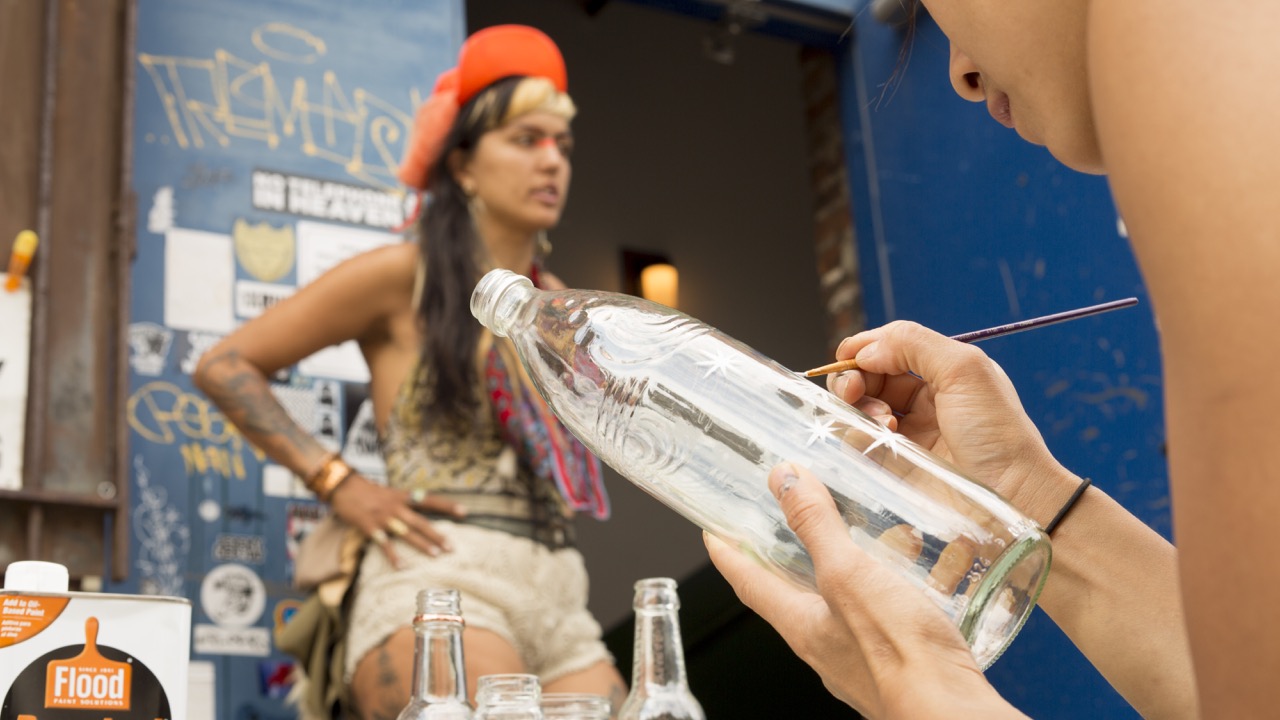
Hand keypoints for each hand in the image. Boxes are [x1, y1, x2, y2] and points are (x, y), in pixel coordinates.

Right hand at [329, 475, 466, 566]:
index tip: (465, 512)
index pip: (430, 500)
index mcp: (403, 496)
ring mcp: (383, 518)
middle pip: (421, 522)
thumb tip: (421, 507)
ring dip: (421, 545)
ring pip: (407, 533)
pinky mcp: (370, 527)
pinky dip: (393, 556)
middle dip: (437, 535)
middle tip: (452, 547)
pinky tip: (402, 567)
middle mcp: (396, 506)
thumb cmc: (368, 490)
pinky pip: (384, 544)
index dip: (447, 506)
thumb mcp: (390, 492)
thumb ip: (405, 501)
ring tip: (436, 555)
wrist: (343, 486)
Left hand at [706, 463, 1024, 719]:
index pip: (748, 582)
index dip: (728, 554)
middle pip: (789, 594)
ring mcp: (860, 655)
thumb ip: (817, 526)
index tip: (713, 532)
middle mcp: (824, 644)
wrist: (951, 711)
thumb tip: (783, 480)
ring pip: (838, 603)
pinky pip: (880, 614)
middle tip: (778, 527)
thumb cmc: (898, 655)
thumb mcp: (848, 574)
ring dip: (839, 568)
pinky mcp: (898, 659)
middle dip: (782, 558)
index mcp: (800, 624)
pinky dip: (884, 586)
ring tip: (851, 536)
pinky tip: (907, 574)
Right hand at [828, 321, 1065, 514]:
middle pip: (867, 376)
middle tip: (853, 388)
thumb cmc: (998, 433)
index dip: (864, 349)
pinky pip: (859, 442)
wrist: (1012, 496)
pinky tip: (883, 438)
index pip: (888, 348)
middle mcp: (921, 399)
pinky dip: (858, 434)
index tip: (847, 357)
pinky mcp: (895, 464)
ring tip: (882, 421)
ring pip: (858, 407)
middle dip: (853, 377)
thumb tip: (865, 350)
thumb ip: (913, 343)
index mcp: (941, 371)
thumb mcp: (966, 369)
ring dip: (859, 406)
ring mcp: (907, 432)